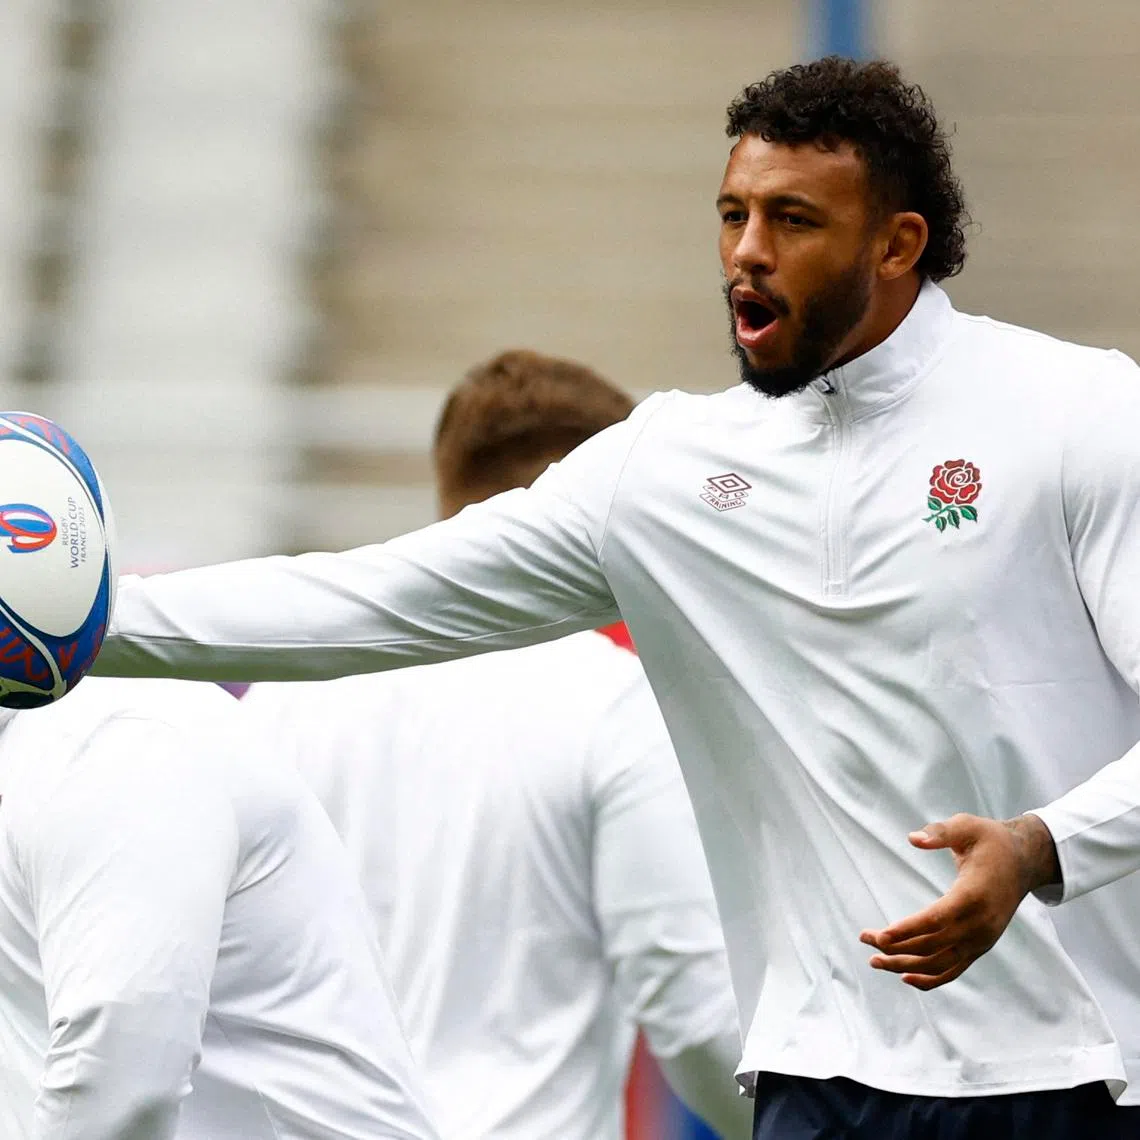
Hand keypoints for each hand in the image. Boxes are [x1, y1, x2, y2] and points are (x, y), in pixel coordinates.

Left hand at [857, 813, 1060, 990]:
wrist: (1024, 862)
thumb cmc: (991, 841)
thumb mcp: (967, 826)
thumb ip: (940, 832)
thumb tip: (913, 838)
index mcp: (974, 895)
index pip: (937, 920)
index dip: (908, 930)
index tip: (880, 936)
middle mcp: (980, 924)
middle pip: (933, 946)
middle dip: (896, 947)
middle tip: (864, 938)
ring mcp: (982, 940)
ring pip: (940, 964)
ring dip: (906, 966)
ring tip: (875, 961)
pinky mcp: (981, 946)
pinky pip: (954, 970)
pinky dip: (931, 979)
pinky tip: (906, 976)